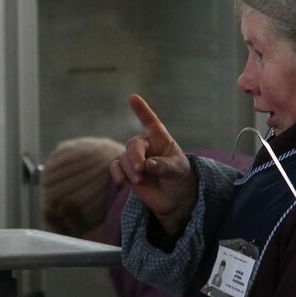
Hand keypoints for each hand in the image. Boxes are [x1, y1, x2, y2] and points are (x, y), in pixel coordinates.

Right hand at [109, 94, 196, 235]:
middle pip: (134, 144)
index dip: (142, 110)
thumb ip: (164, 166)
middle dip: (135, 156)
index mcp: (161, 139)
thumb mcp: (178, 171)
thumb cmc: (179, 178)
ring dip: (129, 169)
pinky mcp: (126, 171)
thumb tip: (148, 164)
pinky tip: (122, 182)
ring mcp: (134, 158)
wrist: (174, 199)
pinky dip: (116, 173)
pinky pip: (115, 167)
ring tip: (139, 180)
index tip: (133, 98)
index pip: (150, 122)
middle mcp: (146, 146)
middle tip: (140, 170)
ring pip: (124, 157)